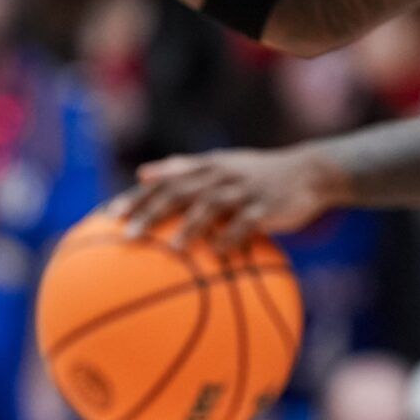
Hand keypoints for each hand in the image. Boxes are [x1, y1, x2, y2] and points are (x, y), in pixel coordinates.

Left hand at [111, 146, 346, 249]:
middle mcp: (220, 174)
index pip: (164, 180)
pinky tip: (217, 255)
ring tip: (172, 249)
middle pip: (179, 191)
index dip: (137, 197)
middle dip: (151, 212)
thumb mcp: (219, 164)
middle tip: (127, 235)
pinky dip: (232, 238)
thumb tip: (141, 174)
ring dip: (190, 227)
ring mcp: (244, 189)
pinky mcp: (267, 206)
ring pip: (211, 206)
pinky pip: (247, 224)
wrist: (310, 172)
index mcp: (206, 166)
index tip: (109, 215)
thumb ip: (181, 168)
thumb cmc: (256, 174)